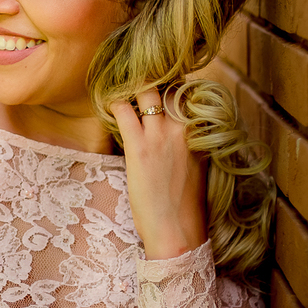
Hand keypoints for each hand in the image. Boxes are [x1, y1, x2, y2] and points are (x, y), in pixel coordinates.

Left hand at [110, 87, 207, 259]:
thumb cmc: (185, 204)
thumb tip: (181, 132)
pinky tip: (106, 103)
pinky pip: (122, 109)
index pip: (188, 91)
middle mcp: (183, 126)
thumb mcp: (198, 165)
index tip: (158, 83)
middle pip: (169, 83)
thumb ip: (192, 142)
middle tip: (135, 79)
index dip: (172, 83)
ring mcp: (160, 134)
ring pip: (145, 89)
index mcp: (200, 131)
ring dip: (131, 85)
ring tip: (120, 87)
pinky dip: (112, 102)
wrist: (177, 229)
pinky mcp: (139, 146)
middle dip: (152, 78)